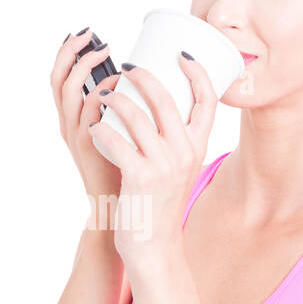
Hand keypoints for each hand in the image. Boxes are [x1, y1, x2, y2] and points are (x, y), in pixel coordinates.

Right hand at [51, 30, 121, 199]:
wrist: (121, 208)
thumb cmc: (128, 169)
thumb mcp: (122, 134)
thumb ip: (128, 111)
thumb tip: (152, 83)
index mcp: (74, 118)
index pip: (61, 78)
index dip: (68, 53)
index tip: (84, 35)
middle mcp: (68, 124)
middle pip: (57, 79)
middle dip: (70, 51)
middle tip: (88, 34)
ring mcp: (75, 134)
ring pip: (68, 91)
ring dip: (84, 67)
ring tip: (103, 52)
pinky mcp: (87, 146)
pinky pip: (89, 112)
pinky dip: (101, 93)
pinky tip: (117, 85)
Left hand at [87, 53, 219, 268]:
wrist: (154, 247)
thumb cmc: (159, 205)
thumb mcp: (178, 170)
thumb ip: (172, 142)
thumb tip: (152, 107)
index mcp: (197, 148)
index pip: (207, 102)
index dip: (197, 74)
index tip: (182, 56)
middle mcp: (184, 153)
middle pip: (166, 100)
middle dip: (144, 77)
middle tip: (127, 68)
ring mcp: (162, 165)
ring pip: (136, 116)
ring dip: (115, 100)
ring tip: (103, 95)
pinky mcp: (139, 177)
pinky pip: (116, 141)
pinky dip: (102, 130)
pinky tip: (95, 128)